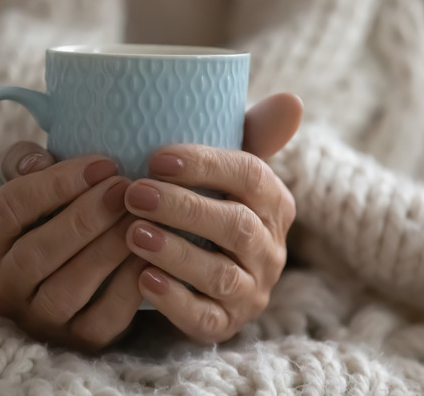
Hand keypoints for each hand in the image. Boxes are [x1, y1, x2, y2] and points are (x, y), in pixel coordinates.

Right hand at [0, 142, 144, 349]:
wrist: (80, 267)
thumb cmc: (55, 213)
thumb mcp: (34, 182)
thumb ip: (27, 162)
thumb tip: (37, 161)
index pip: (6, 210)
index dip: (54, 184)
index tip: (102, 164)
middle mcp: (1, 287)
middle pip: (36, 253)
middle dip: (85, 218)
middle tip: (125, 190)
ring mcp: (37, 320)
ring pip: (67, 289)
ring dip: (107, 249)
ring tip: (140, 218)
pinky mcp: (77, 341)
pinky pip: (103, 318)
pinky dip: (128, 284)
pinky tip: (150, 254)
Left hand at [123, 93, 302, 342]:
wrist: (198, 271)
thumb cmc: (208, 204)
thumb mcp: (225, 170)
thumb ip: (253, 133)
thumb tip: (292, 100)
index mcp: (273, 203)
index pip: (251, 176)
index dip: (206, 165)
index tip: (157, 157)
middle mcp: (270, 249)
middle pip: (235, 226)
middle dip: (183, 208)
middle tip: (134, 193)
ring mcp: (251, 290)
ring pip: (221, 275)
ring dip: (176, 252)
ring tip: (132, 233)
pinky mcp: (226, 323)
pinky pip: (205, 319)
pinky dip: (173, 300)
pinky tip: (141, 279)